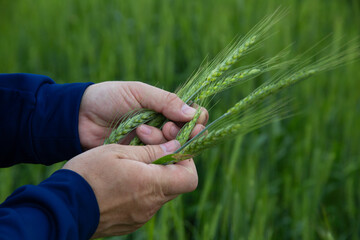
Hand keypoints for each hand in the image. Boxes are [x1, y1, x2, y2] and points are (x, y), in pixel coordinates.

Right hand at [62, 140, 196, 237]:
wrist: (61, 207)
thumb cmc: (89, 174)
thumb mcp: (119, 152)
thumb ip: (151, 151)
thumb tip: (175, 147)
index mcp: (150, 184)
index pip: (189, 177)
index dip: (186, 161)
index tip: (172, 148)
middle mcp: (150, 205)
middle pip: (176, 184)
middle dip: (169, 165)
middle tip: (150, 149)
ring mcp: (141, 216)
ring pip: (161, 193)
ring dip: (154, 177)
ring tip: (133, 163)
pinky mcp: (131, 222)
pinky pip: (147, 203)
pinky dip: (143, 189)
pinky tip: (124, 179)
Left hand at [78, 81, 208, 148]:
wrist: (79, 116)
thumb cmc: (109, 98)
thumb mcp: (138, 92)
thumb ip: (166, 101)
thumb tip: (193, 114)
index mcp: (165, 108)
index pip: (194, 116)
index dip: (197, 120)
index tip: (191, 121)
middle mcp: (163, 127)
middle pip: (188, 136)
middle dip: (181, 133)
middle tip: (167, 128)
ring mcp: (152, 143)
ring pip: (173, 149)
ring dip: (163, 141)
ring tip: (142, 131)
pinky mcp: (141, 157)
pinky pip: (157, 159)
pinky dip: (152, 152)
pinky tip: (139, 140)